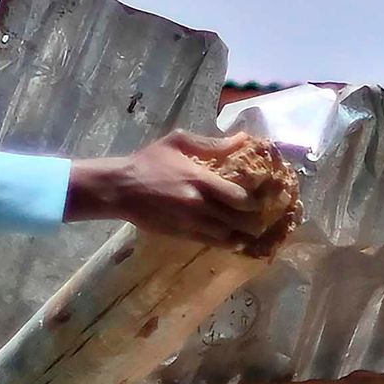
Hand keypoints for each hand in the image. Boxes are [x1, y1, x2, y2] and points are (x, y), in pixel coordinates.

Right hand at [67, 131, 286, 251]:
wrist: (121, 188)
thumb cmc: (149, 161)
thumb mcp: (179, 142)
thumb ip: (213, 144)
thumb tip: (242, 138)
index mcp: (200, 179)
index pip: (239, 197)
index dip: (254, 201)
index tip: (262, 197)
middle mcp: (199, 205)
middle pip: (238, 220)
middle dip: (253, 221)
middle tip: (262, 218)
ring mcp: (191, 223)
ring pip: (227, 237)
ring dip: (242, 236)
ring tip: (251, 232)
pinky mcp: (182, 235)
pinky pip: (211, 243)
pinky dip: (226, 244)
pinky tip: (234, 241)